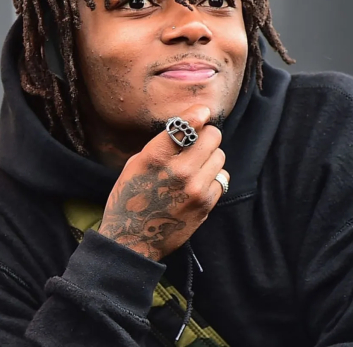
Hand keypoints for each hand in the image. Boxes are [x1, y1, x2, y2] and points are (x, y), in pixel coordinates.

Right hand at [98, 105, 228, 260]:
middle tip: (196, 142)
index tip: (202, 111)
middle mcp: (179, 171)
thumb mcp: (136, 164)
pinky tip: (197, 184)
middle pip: (213, 137)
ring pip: (220, 156)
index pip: (186, 125)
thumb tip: (189, 125)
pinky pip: (222, 178)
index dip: (197, 114)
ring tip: (194, 166)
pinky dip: (213, 177)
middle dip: (206, 136)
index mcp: (155, 157)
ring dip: (210, 157)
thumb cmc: (129, 198)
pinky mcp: (206, 205)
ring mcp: (196, 189)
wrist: (132, 241)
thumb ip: (162, 144)